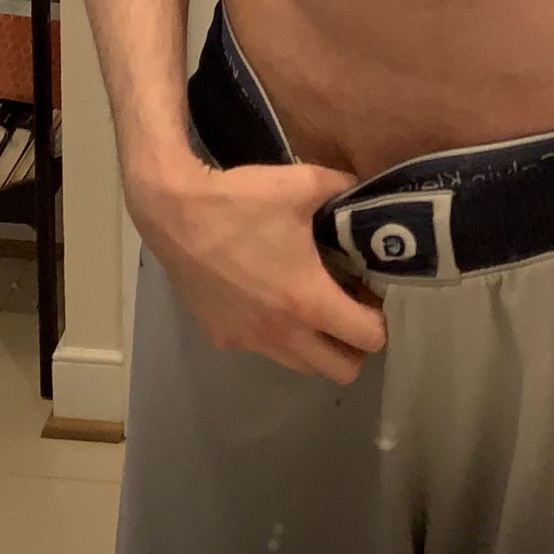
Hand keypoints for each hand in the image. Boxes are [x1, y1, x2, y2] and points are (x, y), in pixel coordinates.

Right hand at [134, 157, 387, 385]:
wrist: (172, 211)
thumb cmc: (240, 199)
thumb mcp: (304, 183)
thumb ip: (344, 188)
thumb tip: (365, 191)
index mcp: (308, 301)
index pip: (369, 339)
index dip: (381, 319)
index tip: (371, 294)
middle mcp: (280, 334)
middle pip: (341, 371)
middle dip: (354, 345)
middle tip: (348, 306)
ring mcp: (248, 341)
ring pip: (301, 365)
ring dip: (316, 344)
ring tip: (310, 301)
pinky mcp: (221, 337)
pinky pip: (264, 350)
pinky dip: (277, 335)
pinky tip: (267, 296)